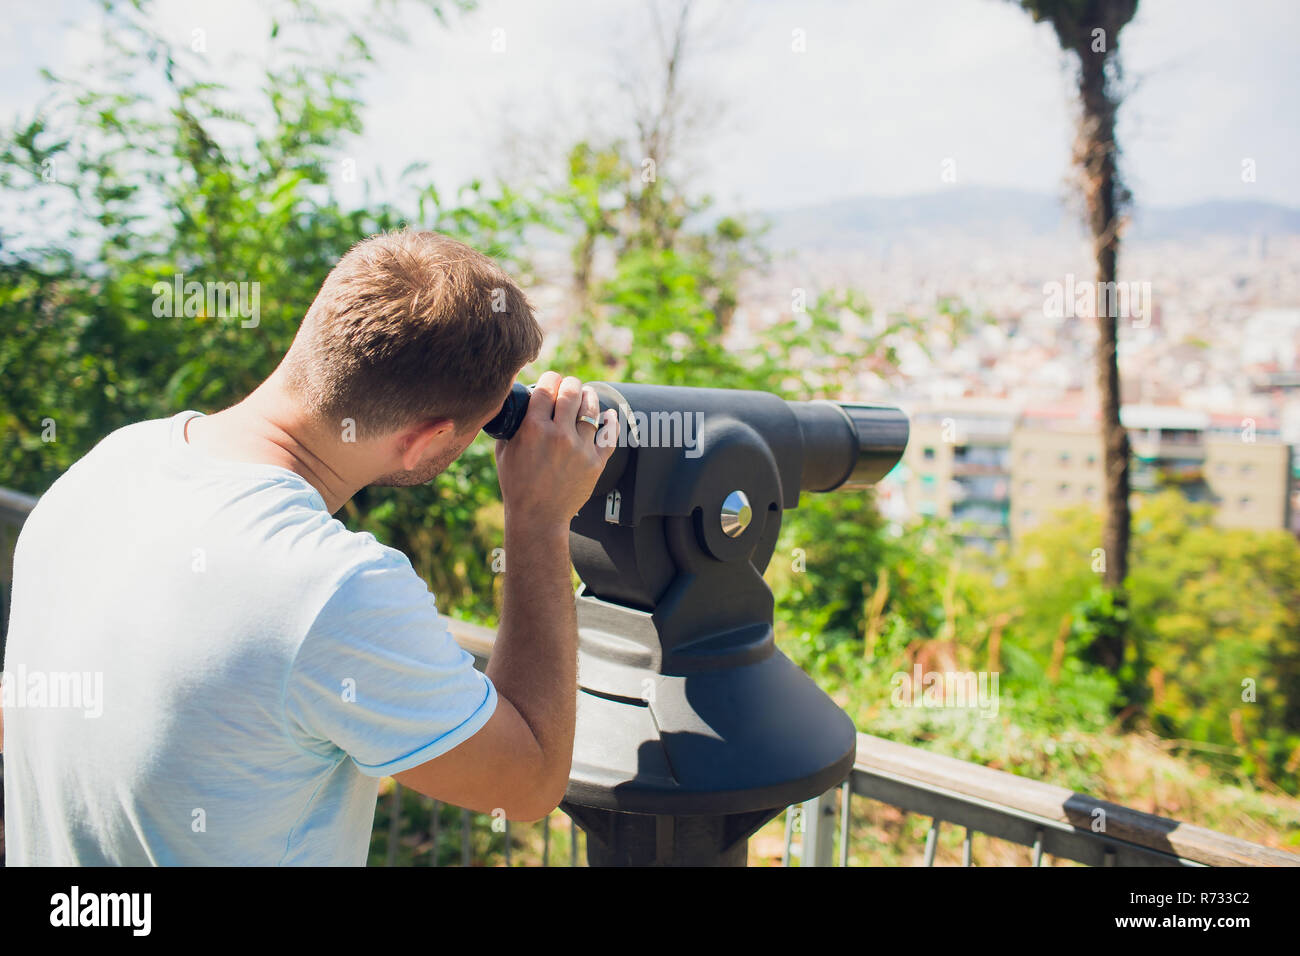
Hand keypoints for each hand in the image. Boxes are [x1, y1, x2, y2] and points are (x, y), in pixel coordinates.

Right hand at [494, 372, 616, 530]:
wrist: (537, 517)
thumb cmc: (517, 486)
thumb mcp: (503, 452)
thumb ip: (511, 425)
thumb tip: (518, 405)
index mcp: (533, 429)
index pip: (546, 388)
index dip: (550, 378)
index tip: (551, 379)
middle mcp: (559, 435)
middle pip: (571, 392)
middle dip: (570, 383)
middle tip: (569, 386)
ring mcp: (580, 449)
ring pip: (592, 408)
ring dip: (589, 397)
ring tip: (586, 395)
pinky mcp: (595, 463)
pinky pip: (610, 435)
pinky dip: (611, 421)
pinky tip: (608, 415)